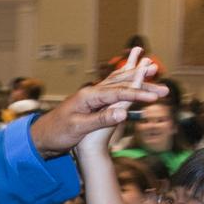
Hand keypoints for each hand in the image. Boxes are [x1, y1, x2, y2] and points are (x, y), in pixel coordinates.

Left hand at [30, 48, 166, 157]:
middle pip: (121, 84)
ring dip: (136, 77)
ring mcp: (91, 96)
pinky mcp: (92, 102)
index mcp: (88, 96)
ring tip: (151, 67)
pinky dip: (124, 81)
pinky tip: (131, 74)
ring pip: (118, 83)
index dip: (137, 94)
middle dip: (142, 81)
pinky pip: (112, 88)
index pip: (118, 93)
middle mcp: (91, 93)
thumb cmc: (57, 133)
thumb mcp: (78, 128)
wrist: (42, 136)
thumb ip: (100, 119)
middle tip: (162, 81)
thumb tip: (122, 114)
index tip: (153, 97)